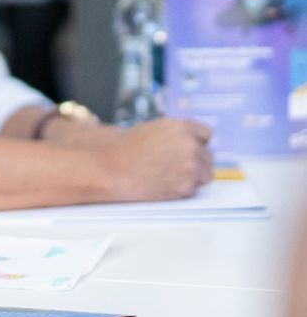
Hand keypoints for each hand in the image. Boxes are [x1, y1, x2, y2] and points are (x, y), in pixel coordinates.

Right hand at [98, 118, 212, 200]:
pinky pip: (193, 190)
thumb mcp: (150, 129)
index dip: (195, 142)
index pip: (205, 134)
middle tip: (173, 167)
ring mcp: (191, 167)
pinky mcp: (187, 187)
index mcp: (181, 126)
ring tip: (167, 176)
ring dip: (192, 177)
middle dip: (195, 161)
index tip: (187, 150)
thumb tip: (187, 143)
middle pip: (208, 156)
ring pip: (205, 174)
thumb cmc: (123, 150)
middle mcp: (190, 145)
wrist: (109, 170)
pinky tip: (162, 185)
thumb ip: (174, 135)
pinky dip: (181, 190)